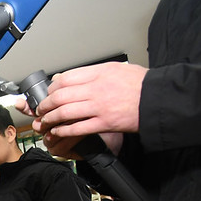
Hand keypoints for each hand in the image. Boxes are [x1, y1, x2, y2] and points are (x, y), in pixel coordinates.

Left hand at [27, 62, 146, 137]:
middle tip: (41, 109)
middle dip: (45, 104)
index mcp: (99, 73)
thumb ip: (94, 73)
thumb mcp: (117, 69)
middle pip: (60, 95)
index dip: (52, 87)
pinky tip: (57, 132)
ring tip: (45, 121)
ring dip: (50, 118)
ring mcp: (99, 107)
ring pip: (64, 112)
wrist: (159, 99)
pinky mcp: (104, 123)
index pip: (65, 78)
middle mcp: (96, 88)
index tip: (48, 93)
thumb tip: (73, 77)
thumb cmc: (141, 84)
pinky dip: (63, 130)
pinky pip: (76, 128)